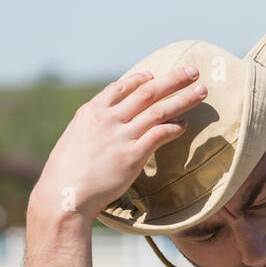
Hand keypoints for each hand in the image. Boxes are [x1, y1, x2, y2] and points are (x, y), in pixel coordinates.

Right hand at [28, 65, 209, 220]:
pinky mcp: (132, 156)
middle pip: (147, 91)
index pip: (120, 87)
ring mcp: (120, 136)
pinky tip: (185, 124)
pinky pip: (158, 135)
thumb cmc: (64, 175)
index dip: (139, 79)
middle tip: (193, 71)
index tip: (153, 75)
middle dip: (172, 80)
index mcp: (90, 112)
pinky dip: (174, 127)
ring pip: (158, 109)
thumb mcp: (73, 142)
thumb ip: (90, 132)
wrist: (64, 195)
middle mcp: (107, 118)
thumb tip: (98, 134)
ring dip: (183, 98)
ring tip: (202, 91)